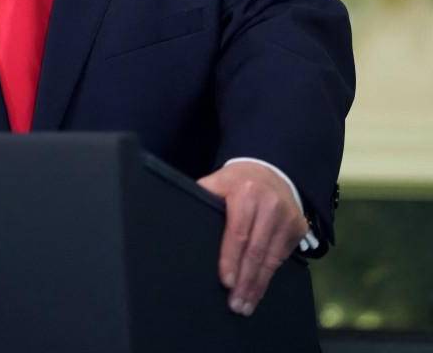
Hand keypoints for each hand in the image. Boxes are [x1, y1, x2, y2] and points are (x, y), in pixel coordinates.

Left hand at [197, 161, 308, 315]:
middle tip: (235, 304)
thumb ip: (204, 195)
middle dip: (245, 280)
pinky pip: (282, 257)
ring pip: (272, 259)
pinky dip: (270, 276)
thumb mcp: (218, 180)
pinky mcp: (298, 228)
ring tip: (246, 304)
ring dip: (258, 285)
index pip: (237, 233)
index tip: (225, 282)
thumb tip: (178, 214)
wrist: (272, 171)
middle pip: (256, 251)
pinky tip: (260, 289)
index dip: (230, 259)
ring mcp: (288, 217)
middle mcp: (270, 205)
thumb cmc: (237, 181)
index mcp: (245, 193)